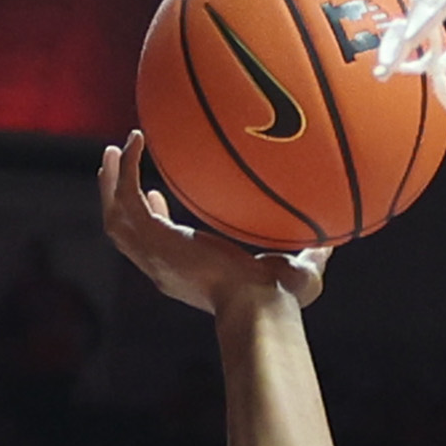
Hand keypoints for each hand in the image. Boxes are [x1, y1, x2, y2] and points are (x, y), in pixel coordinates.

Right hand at [95, 131, 327, 318]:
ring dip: (111, 181)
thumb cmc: (279, 300)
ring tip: (114, 151)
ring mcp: (156, 255)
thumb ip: (310, 256)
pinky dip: (127, 170)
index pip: (160, 246)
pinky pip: (127, 199)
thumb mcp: (296, 272)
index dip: (155, 220)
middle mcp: (165, 266)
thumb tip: (333, 245)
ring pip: (116, 216)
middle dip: (120, 197)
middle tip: (120, 167)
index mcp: (188, 274)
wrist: (258, 304)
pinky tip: (136, 141)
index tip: (157, 196)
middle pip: (126, 231)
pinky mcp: (154, 240)